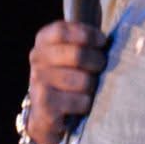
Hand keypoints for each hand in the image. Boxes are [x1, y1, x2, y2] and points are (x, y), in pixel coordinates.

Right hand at [24, 21, 107, 143]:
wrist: (45, 113)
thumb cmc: (67, 76)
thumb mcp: (71, 53)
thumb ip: (84, 41)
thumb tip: (106, 38)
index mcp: (43, 41)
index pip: (62, 30)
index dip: (87, 35)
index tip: (102, 42)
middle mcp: (37, 59)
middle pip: (77, 55)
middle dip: (97, 62)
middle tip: (99, 67)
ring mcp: (39, 82)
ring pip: (83, 81)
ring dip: (92, 86)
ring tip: (88, 88)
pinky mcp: (45, 105)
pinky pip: (81, 102)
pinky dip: (86, 104)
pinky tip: (79, 104)